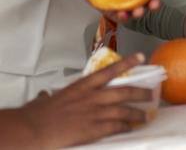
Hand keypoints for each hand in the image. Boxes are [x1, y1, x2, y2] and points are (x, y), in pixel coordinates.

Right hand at [22, 54, 150, 147]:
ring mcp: (94, 113)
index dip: (127, 63)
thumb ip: (49, 97)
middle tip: (151, 93)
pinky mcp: (94, 129)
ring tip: (146, 116)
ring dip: (137, 113)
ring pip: (124, 110)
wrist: (33, 128)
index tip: (140, 57)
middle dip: (140, 92)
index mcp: (81, 86)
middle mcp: (91, 97)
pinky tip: (131, 128)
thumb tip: (44, 96)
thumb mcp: (46, 100)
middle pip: (123, 91)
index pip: (109, 70)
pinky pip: (116, 126)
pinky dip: (125, 126)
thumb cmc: (36, 114)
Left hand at [71, 0, 166, 19]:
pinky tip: (122, 13)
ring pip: (135, 12)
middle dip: (154, 5)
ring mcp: (122, 2)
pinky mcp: (110, 8)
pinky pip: (118, 16)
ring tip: (138, 11)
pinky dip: (122, 17)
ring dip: (139, 13)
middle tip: (154, 4)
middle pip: (148, 3)